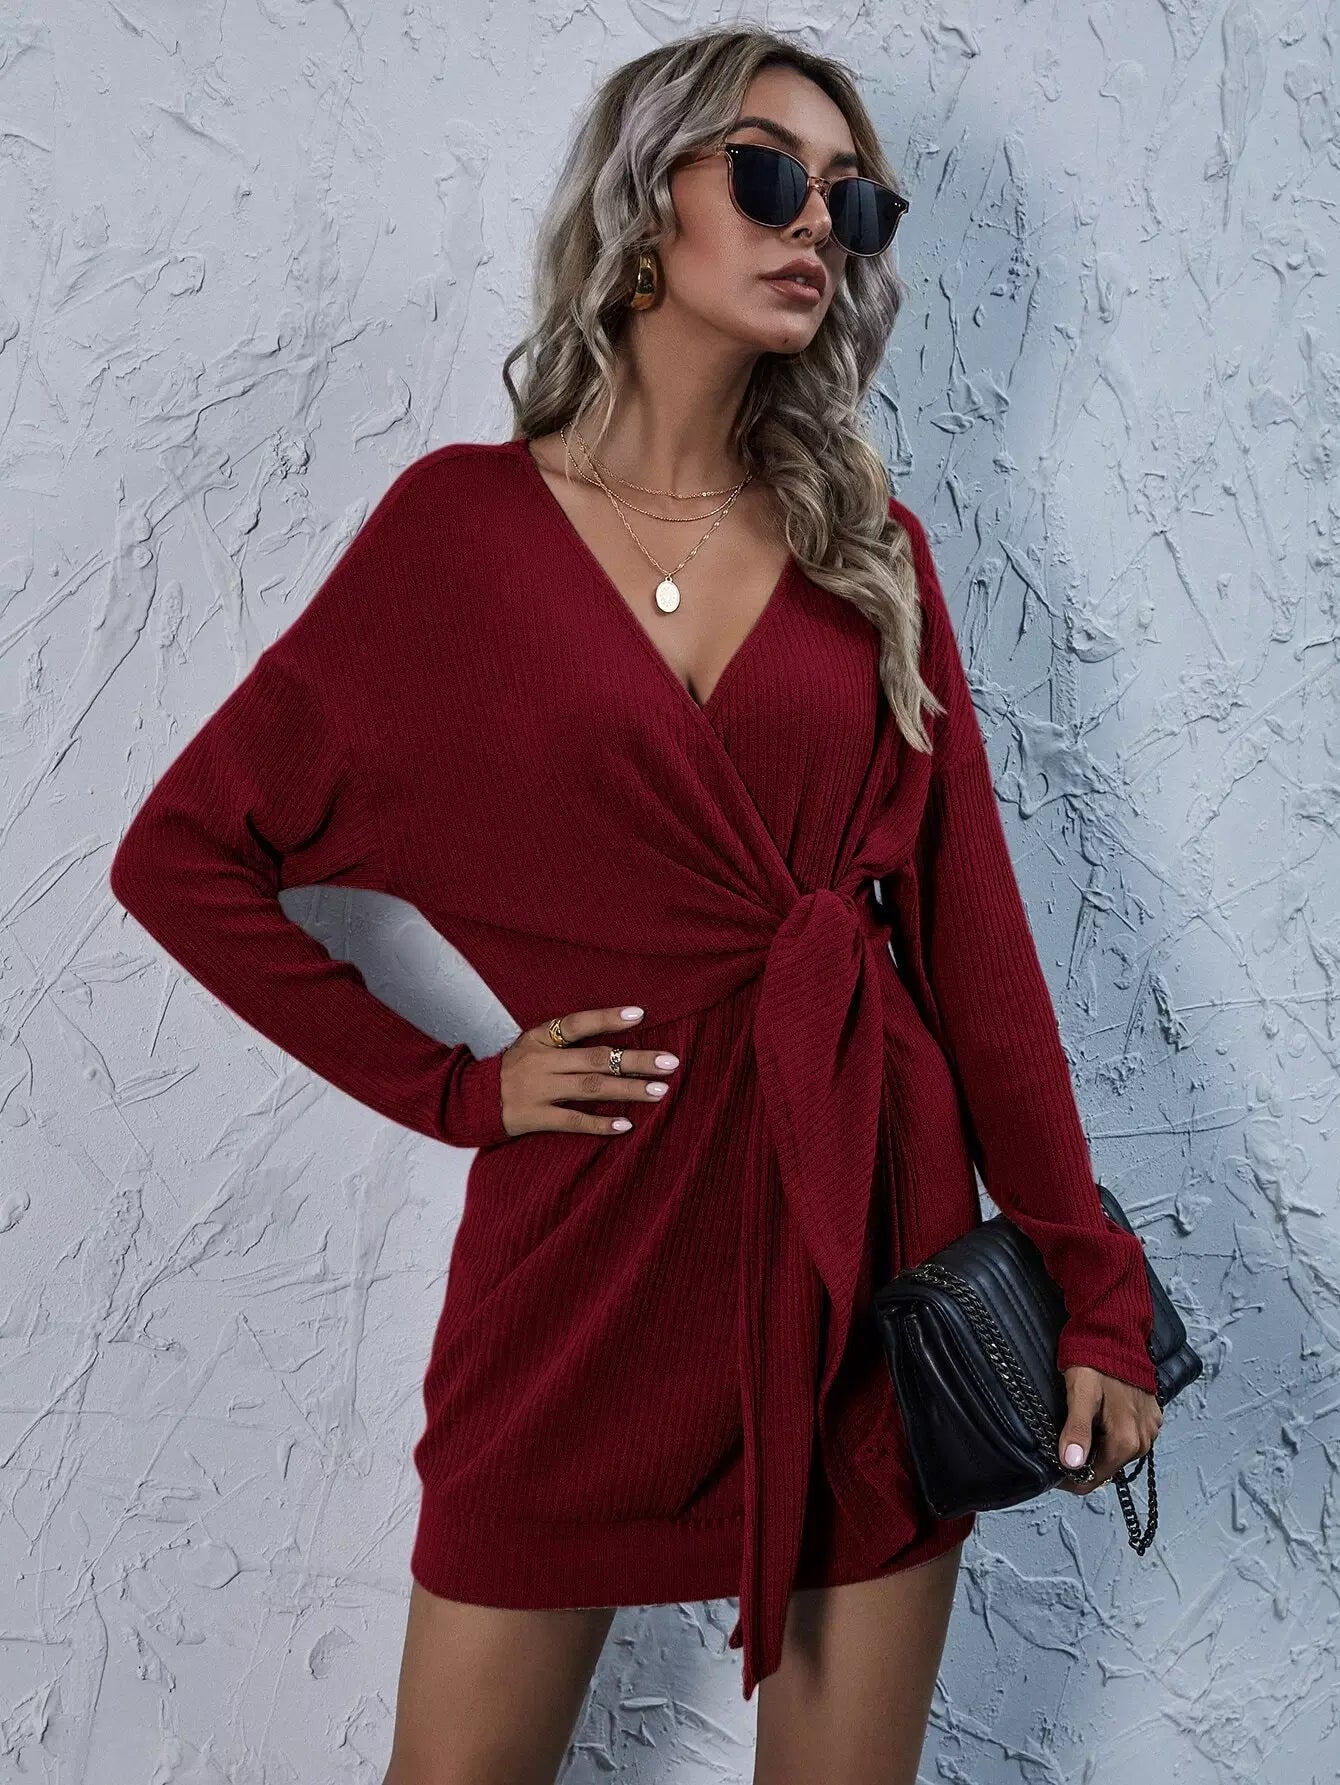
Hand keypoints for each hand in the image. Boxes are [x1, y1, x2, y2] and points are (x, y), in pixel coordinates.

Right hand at [498, 1004, 680, 1136]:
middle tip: (670, 1062)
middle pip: (596, 1058)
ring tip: (660, 1091)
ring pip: (591, 1088)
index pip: (577, 1023)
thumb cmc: (514, 1068)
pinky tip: (627, 1124)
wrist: (472, 1099)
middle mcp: (541, 1061)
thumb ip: (566, 1039)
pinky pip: (573, 1121)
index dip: (607, 1018)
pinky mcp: (535, 1118)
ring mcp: (538, 1090)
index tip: (640, 1014)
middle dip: (636, 1060)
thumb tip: (618, 1037)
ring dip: (629, 1090)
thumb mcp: (533, 1044)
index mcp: (540, 1038)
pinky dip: (601, 1124)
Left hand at [1056, 1365, 1162, 1494]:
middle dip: (1085, 1461)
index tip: (1053, 1469)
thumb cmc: (1096, 1361)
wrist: (1118, 1333)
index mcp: (1126, 1441)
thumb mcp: (1080, 1394)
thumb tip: (1072, 1463)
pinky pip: (1130, 1438)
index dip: (1071, 1479)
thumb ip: (1078, 1430)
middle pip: (1106, 1467)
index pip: (1094, 1480)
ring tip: (1080, 1425)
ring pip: (1117, 1453)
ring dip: (1098, 1447)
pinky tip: (1100, 1417)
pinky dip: (1112, 1434)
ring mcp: (1150, 1430)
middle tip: (1063, 1440)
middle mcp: (1143, 1441)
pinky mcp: (1151, 1418)